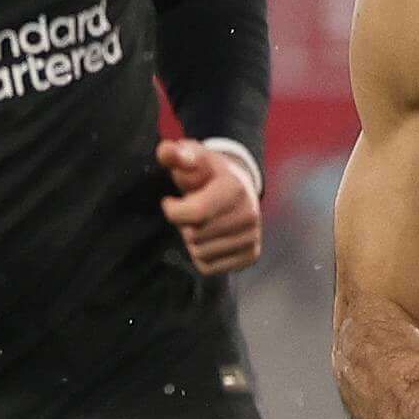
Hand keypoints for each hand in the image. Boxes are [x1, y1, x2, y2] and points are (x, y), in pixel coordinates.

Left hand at [159, 137, 262, 274]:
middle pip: (194, 235)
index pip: (195, 213)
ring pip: (200, 253)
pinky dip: (201, 256)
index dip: (172, 210)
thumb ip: (176, 154)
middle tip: (191, 213)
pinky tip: (207, 239)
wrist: (239, 188)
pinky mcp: (251, 255)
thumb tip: (166, 151)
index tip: (170, 201)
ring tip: (201, 225)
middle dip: (184, 225)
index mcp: (234, 189)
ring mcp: (252, 237)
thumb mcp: (193, 157)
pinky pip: (209, 268)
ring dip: (192, 241)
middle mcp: (249, 214)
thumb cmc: (209, 174)